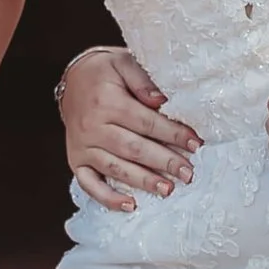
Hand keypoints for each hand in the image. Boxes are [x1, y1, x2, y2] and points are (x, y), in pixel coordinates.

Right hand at [59, 47, 200, 212]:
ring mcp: (82, 146)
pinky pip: (89, 184)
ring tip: (168, 189)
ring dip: (143, 181)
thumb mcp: (123, 63)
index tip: (196, 144)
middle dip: (164, 162)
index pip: (146, 122)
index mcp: (107, 101)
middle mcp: (92, 126)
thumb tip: (162, 101)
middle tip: (187, 173)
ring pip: (116, 168)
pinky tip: (130, 205)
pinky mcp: (76, 160)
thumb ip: (143, 81)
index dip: (173, 134)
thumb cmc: (105, 72)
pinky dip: (108, 198)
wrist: (73, 80)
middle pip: (133, 149)